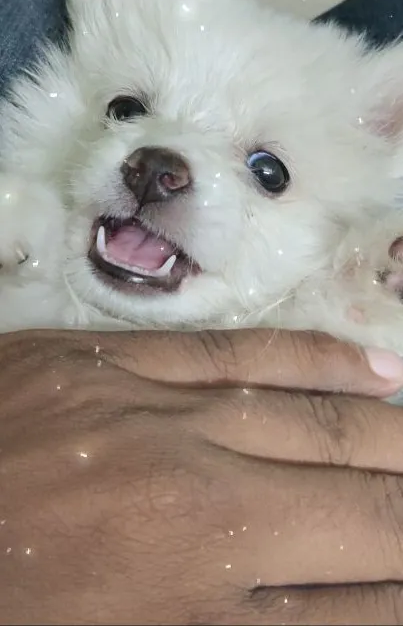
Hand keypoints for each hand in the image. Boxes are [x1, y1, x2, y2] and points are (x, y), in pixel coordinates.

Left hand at [0, 328, 402, 624]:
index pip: (345, 615)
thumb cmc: (0, 604)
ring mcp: (158, 422)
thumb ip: (224, 625)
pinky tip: (375, 366)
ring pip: (314, 425)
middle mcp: (195, 515)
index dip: (393, 591)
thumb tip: (301, 607)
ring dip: (390, 439)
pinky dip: (319, 362)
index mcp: (184, 615)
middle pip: (352, 513)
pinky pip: (241, 354)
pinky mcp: (119, 363)